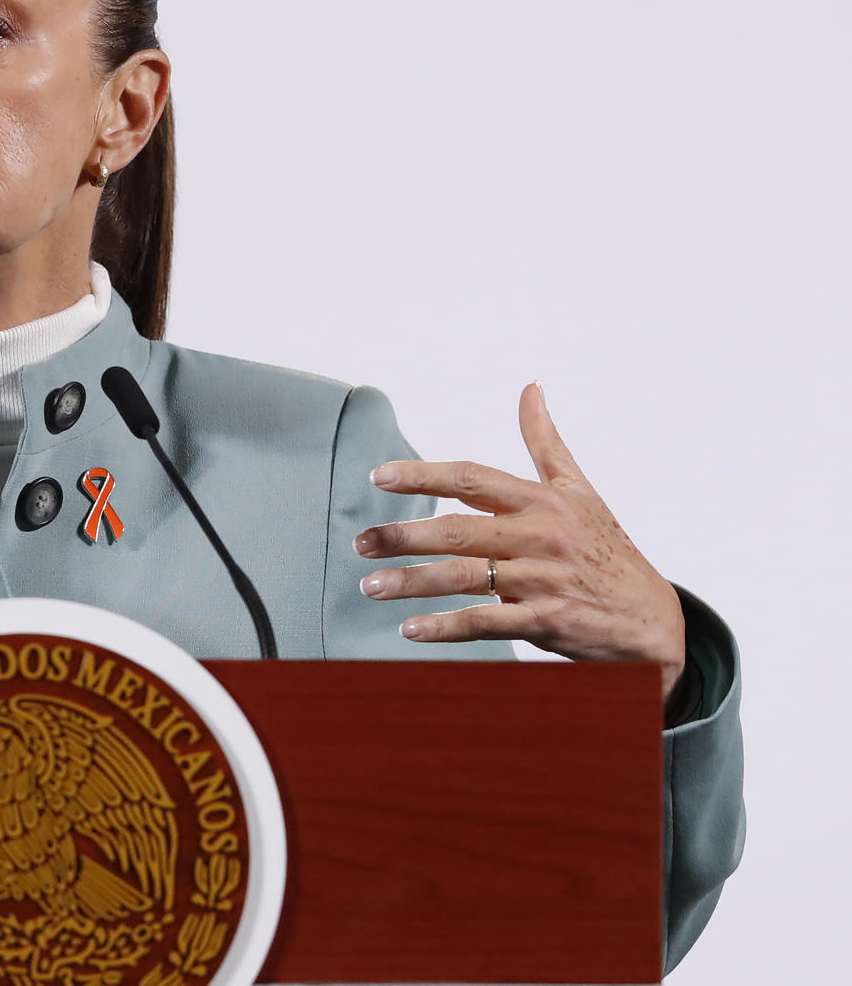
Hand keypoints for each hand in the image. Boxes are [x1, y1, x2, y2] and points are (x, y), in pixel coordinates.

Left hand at [353, 382, 685, 698]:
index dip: (423, 475)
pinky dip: (446, 626)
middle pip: (460, 530)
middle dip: (404, 536)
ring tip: (372, 586)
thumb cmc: (606, 548)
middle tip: (361, 543)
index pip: (472, 478)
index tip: (379, 477)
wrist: (655, 621)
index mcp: (543, 500)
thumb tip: (530, 387)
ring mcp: (544, 580)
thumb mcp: (580, 490)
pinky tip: (411, 629)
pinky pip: (488, 622)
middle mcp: (541, 536)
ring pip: (466, 577)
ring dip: (413, 582)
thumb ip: (545, 441)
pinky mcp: (548, 621)